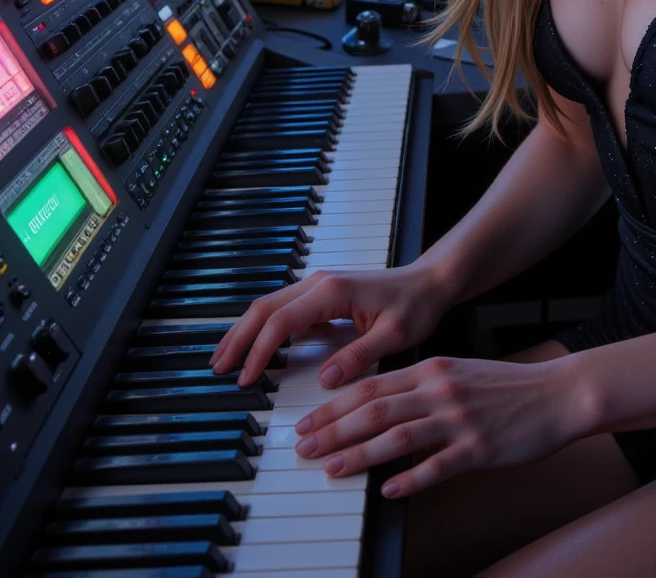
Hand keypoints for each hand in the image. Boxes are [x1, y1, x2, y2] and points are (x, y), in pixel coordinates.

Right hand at [209, 264, 450, 388]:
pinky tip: (255, 347)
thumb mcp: (393, 336)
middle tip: (218, 368)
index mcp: (332, 292)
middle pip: (264, 308)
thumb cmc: (415, 305)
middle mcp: (319, 283)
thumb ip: (358, 356)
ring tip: (226, 359)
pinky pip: (283, 310)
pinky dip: (263, 328)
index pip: (282, 322)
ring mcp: (318, 287)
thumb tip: (324, 381)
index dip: (259, 351)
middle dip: (238, 338)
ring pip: (269, 306)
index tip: (246, 378)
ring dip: (245, 331)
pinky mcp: (321, 295)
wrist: (429, 282)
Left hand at [292, 352, 587, 497]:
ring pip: (398, 436)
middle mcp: (440, 389)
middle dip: (333, 429)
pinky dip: (410, 478)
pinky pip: (437, 466)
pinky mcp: (479, 448)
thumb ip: (419, 386)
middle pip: (375, 409)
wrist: (556, 394)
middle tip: (304, 447)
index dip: (334, 406)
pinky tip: (387, 490)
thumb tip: (378, 405)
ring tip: (331, 468)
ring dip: (359, 454)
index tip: (307, 421)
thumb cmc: (505, 387)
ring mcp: (459, 419)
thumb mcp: (456, 373)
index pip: (371, 386)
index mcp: (431, 369)